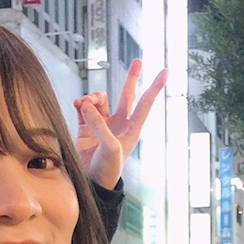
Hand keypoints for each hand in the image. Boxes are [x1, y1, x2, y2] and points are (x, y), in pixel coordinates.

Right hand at [73, 60, 168, 189]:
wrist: (91, 183)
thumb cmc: (107, 170)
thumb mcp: (109, 148)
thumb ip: (100, 125)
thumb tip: (87, 104)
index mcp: (131, 129)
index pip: (145, 103)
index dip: (154, 87)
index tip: (165, 71)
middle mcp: (118, 124)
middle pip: (127, 95)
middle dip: (132, 78)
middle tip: (138, 60)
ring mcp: (102, 125)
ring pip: (99, 99)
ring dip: (92, 97)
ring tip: (85, 104)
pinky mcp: (86, 128)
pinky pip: (84, 107)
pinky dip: (80, 103)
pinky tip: (77, 105)